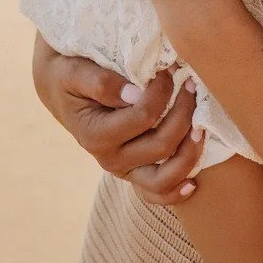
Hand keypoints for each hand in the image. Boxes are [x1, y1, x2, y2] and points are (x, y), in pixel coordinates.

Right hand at [31, 33, 205, 204]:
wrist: (62, 90)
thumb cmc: (71, 76)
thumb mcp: (76, 72)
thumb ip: (102, 82)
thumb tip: (136, 93)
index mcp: (95, 135)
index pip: (143, 116)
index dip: (163, 91)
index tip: (169, 68)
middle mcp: (110, 159)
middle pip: (161, 146)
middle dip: (184, 112)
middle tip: (190, 83)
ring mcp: (123, 169)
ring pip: (163, 180)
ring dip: (189, 153)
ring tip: (200, 125)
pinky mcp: (134, 172)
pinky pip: (157, 194)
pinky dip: (176, 192)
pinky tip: (194, 182)